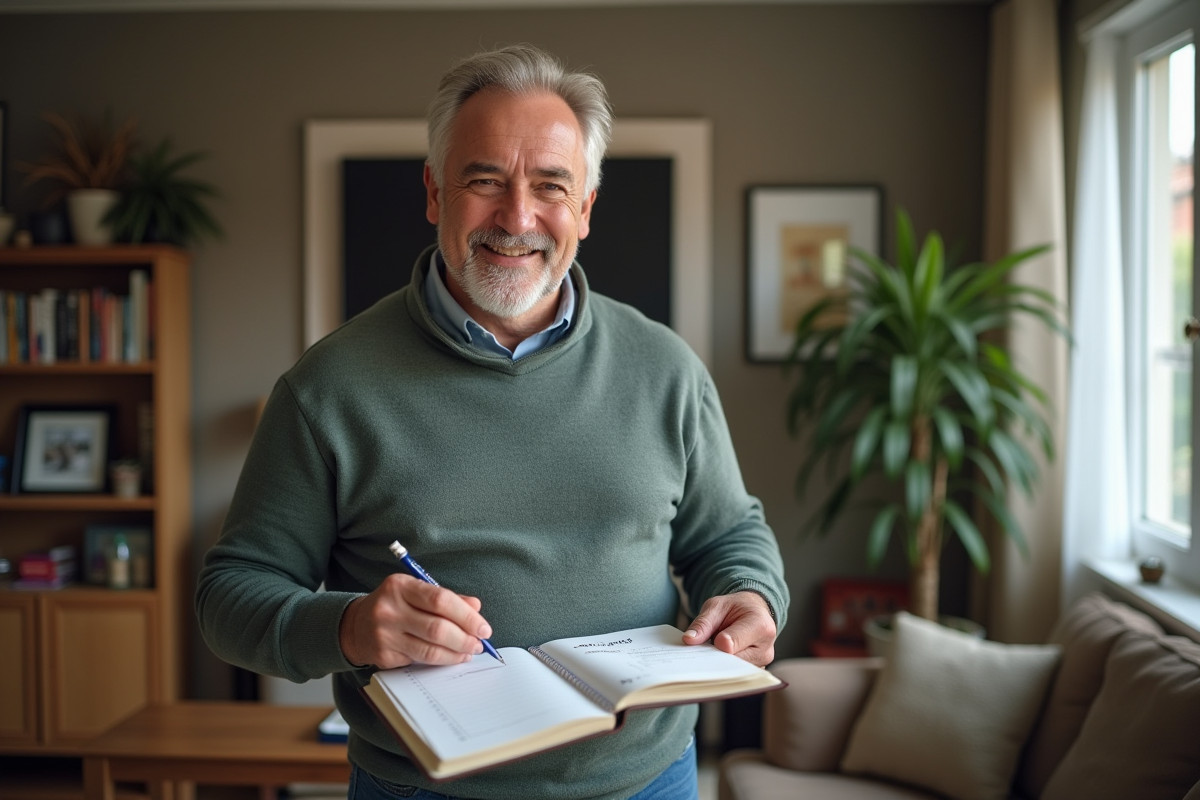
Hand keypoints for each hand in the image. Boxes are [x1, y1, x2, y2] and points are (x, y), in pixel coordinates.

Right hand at [338, 573, 493, 667]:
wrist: (355, 625)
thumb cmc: (394, 605)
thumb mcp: (415, 592)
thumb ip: (447, 598)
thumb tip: (476, 608)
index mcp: (400, 586)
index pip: (440, 600)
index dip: (467, 616)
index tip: (483, 627)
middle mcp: (389, 610)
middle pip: (437, 628)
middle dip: (465, 638)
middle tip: (480, 643)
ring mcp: (385, 635)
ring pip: (430, 649)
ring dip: (456, 653)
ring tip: (469, 651)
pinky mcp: (384, 656)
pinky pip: (419, 661)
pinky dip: (441, 660)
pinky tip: (452, 657)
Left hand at [682, 591, 776, 665]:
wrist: (754, 611)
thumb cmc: (736, 607)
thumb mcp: (717, 606)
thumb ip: (703, 623)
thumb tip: (689, 640)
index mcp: (760, 625)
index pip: (731, 644)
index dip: (716, 643)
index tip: (710, 638)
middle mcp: (765, 647)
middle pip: (732, 661)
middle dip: (715, 655)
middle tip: (705, 645)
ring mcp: (762, 662)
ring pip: (732, 670)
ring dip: (718, 662)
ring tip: (715, 646)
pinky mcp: (756, 670)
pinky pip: (736, 674)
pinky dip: (724, 667)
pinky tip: (718, 656)